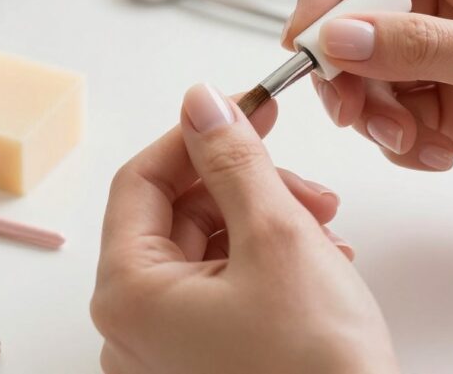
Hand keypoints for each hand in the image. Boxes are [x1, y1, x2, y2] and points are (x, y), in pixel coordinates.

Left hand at [91, 84, 396, 373]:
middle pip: (176, 216)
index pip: (141, 182)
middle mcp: (133, 328)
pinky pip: (220, 289)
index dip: (194, 137)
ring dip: (264, 223)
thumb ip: (233, 161)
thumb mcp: (277, 237)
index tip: (240, 110)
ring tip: (323, 227)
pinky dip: (266, 264)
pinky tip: (318, 260)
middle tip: (300, 179)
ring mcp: (166, 351)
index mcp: (128, 295)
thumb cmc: (318, 371)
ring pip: (205, 250)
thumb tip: (203, 105)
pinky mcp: (202, 362)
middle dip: (244, 187)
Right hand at [282, 0, 452, 228]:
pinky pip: (391, 115)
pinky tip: (437, 154)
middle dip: (347, 65)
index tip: (304, 38)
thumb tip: (338, 34)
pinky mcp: (449, 106)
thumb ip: (418, 47)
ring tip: (409, 139)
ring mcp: (451, 57)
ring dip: (374, 112)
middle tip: (348, 106)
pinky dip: (398, 141)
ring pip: (369, 73)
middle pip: (361, 17)